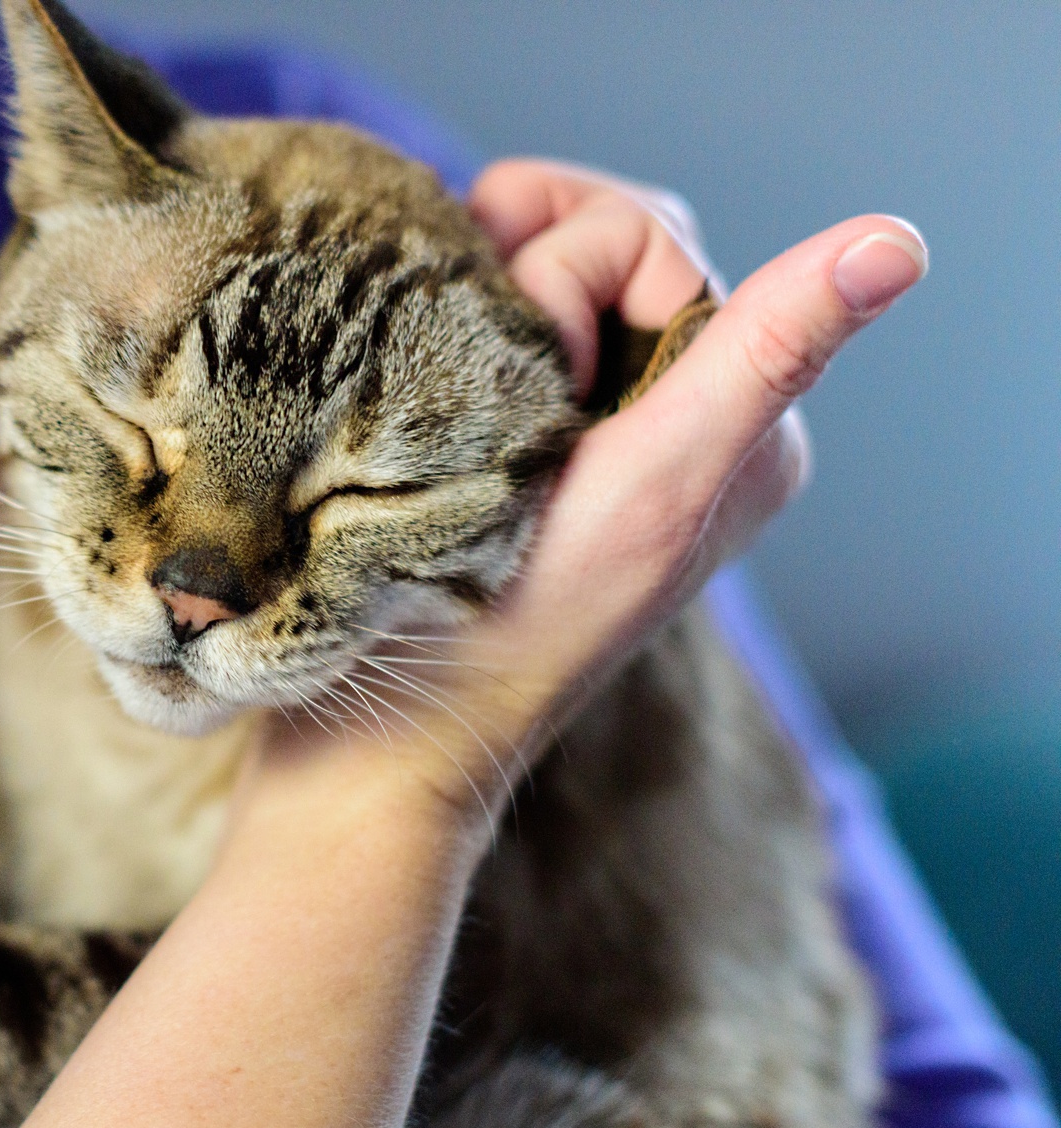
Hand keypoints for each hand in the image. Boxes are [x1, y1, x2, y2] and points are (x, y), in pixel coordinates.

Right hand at [249, 161, 926, 822]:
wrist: (385, 730)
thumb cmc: (513, 626)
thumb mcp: (655, 484)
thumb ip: (764, 356)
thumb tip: (897, 243)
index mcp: (738, 423)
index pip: (658, 242)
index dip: (564, 263)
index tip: (508, 351)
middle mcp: (673, 416)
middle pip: (598, 249)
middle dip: (516, 272)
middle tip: (454, 363)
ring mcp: (587, 433)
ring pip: (531, 283)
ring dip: (469, 304)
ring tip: (428, 384)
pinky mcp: (513, 452)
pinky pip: (488, 338)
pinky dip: (444, 337)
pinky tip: (416, 392)